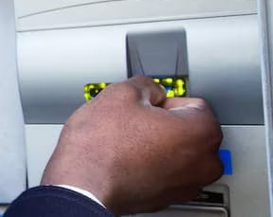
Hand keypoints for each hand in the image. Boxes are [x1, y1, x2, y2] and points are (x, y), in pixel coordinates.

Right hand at [40, 76, 223, 214]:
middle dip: (165, 124)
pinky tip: (128, 159)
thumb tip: (151, 92)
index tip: (147, 106)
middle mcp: (204, 162)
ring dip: (160, 146)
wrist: (81, 183)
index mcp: (201, 131)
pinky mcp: (169, 199)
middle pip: (190, 131)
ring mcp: (188, 185)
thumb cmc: (101, 146)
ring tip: (129, 142)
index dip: (164, 100)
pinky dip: (152, 165)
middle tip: (136, 123)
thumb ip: (147, 85)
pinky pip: (167, 174)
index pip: (193, 103)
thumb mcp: (121, 93)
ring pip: (179, 154)